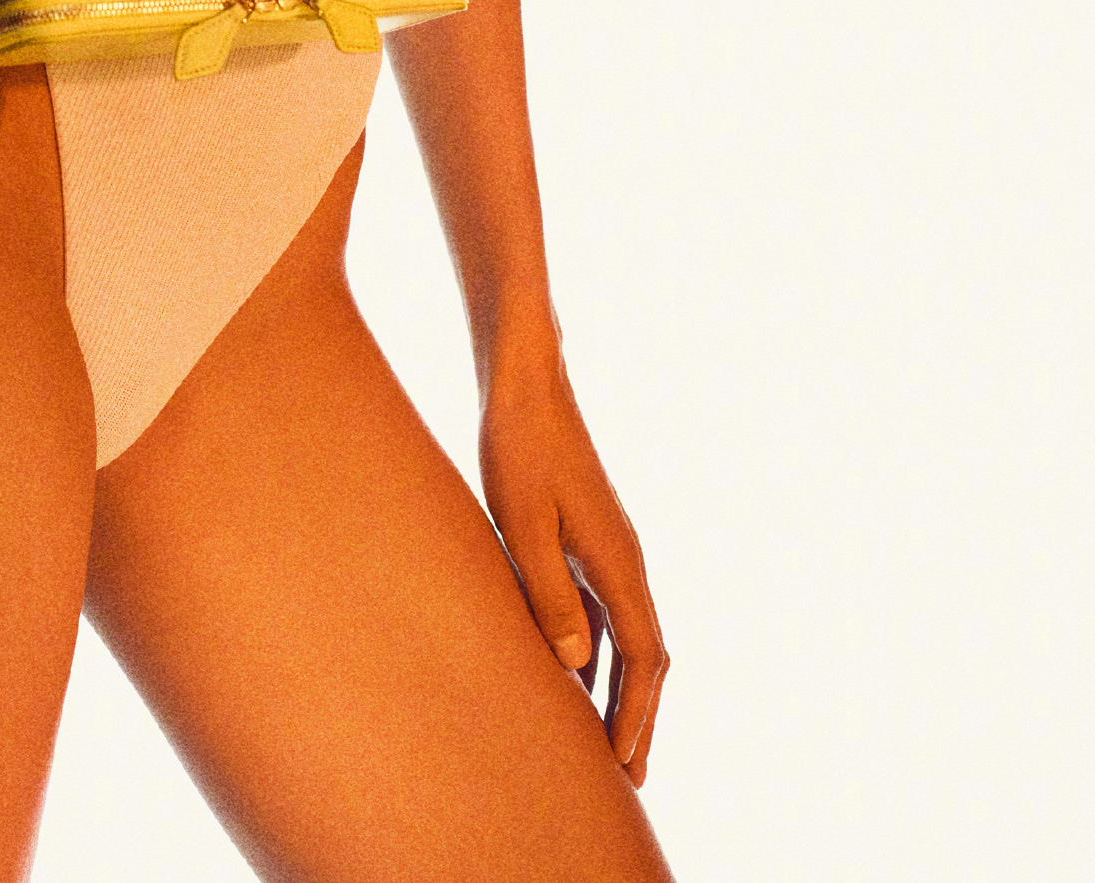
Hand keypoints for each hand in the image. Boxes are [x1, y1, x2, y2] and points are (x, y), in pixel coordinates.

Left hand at [478, 341, 670, 786]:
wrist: (526, 385)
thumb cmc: (518, 449)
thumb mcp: (522, 523)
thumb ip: (548, 592)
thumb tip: (574, 665)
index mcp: (617, 562)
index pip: (642, 658)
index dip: (635, 715)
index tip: (626, 767)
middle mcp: (624, 561)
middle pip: (644, 657)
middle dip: (637, 718)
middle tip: (627, 778)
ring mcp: (608, 550)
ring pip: (626, 637)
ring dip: (619, 690)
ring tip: (604, 744)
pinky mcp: (587, 539)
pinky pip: (604, 613)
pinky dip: (599, 654)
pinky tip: (574, 676)